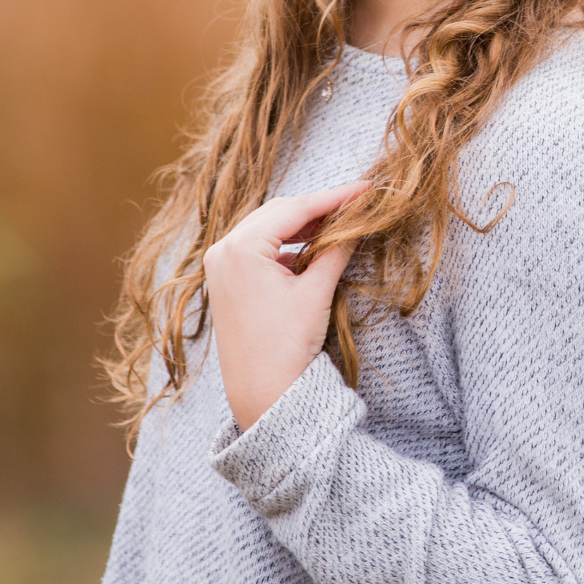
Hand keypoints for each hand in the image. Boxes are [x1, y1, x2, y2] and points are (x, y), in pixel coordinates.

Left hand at [203, 181, 365, 431]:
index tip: (364, 189)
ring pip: (267, 228)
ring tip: (338, 222)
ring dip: (301, 225)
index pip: (294, 209)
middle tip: (355, 202)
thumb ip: (336, 250)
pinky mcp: (225, 281)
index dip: (333, 197)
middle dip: (317, 207)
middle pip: (277, 213)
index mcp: (240, 248)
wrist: (262, 395)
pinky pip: (258, 249)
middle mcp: (222, 250)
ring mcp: (220, 266)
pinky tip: (311, 246)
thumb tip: (357, 223)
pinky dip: (285, 245)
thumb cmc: (286, 345)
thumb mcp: (315, 291)